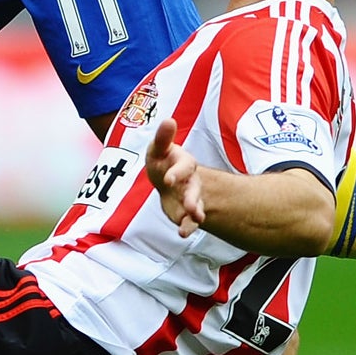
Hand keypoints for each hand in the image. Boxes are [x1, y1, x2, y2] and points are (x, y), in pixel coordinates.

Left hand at [145, 119, 206, 236]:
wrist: (167, 178)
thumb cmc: (162, 160)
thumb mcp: (159, 148)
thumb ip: (163, 138)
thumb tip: (168, 120)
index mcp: (185, 164)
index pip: (184, 167)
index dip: (177, 172)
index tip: (168, 179)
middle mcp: (191, 181)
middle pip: (194, 189)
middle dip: (193, 198)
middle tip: (190, 208)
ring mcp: (191, 197)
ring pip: (196, 206)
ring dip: (196, 213)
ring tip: (196, 220)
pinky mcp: (185, 212)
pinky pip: (189, 221)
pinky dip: (188, 227)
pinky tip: (183, 234)